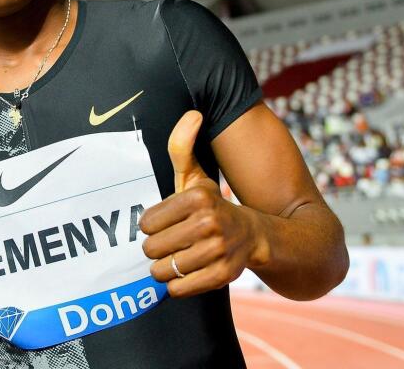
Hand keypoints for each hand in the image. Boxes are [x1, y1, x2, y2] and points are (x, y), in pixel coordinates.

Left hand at [138, 110, 267, 297]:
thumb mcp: (196, 176)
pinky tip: (187, 272)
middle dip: (156, 248)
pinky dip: (176, 285)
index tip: (164, 223)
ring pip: (163, 271)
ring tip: (177, 257)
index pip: (147, 223)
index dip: (150, 226)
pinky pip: (178, 289)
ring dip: (165, 268)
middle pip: (152, 248)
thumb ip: (182, 147)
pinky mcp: (224, 276)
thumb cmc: (212, 205)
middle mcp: (210, 223)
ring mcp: (219, 251)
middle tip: (170, 242)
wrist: (256, 236)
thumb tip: (193, 114)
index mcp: (198, 198)